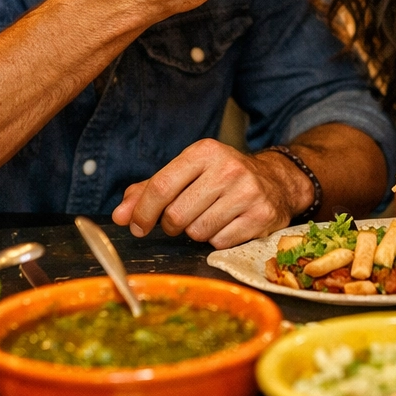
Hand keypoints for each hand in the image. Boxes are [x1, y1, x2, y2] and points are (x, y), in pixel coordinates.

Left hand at [111, 139, 309, 248]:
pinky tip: (227, 225)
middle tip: (180, 220)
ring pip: (197, 232)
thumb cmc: (221, 178)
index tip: (136, 226)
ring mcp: (247, 192)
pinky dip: (217, 240)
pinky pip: (220, 243)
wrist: (276, 182)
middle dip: (172, 225)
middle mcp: (228, 168)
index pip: (161, 186)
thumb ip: (149, 191)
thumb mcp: (187, 173)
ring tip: (208, 218)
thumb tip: (119, 216)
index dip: (143, 212)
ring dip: (195, 232)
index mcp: (204, 152)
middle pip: (177, 215)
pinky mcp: (261, 216)